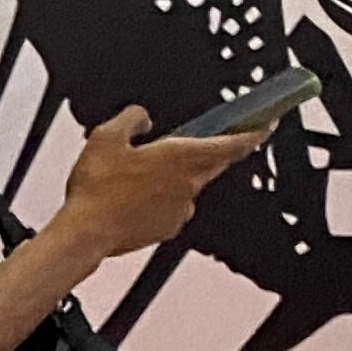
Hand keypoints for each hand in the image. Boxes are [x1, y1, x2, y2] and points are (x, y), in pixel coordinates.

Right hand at [49, 105, 265, 260]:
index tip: (266, 125)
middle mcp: (188, 183)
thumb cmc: (97, 191)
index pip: (234, 143)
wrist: (85, 233)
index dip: (255, 132)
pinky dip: (162, 200)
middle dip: (211, 151)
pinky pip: (175, 207)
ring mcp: (181, 208)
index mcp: (180, 156)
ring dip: (177, 177)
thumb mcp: (105, 137)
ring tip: (141, 177)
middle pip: (215, 163)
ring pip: (191, 185)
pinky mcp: (169, 227)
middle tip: (193, 143)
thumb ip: (131, 118)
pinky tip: (134, 199)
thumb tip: (142, 117)